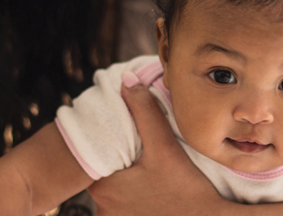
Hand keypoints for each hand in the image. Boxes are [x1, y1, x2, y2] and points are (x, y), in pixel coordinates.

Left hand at [87, 82, 229, 215]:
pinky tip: (152, 192)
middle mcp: (101, 209)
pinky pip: (125, 208)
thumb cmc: (187, 189)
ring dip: (127, 182)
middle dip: (120, 162)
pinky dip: (135, 199)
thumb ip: (145, 113)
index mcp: (103, 186)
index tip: (127, 134)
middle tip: (142, 153)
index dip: (110, 140)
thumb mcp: (165, 148)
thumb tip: (127, 79)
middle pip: (104, 174)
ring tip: (149, 174)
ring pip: (114, 193)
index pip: (95, 154)